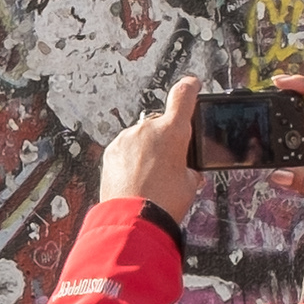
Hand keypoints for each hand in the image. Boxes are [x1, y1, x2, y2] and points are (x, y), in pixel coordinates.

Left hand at [100, 78, 206, 223]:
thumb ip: (189, 169)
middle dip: (166, 139)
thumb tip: (187, 172)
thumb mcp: (189, 184)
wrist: (134, 219)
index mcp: (173, 131)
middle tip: (169, 163)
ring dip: (147, 150)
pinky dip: (131, 158)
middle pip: (161, 124)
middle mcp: (148, 128)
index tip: (191, 84)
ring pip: (142, 137)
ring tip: (150, 177)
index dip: (189, 87)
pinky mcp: (111, 151)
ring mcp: (127, 138)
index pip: (183, 95)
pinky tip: (135, 178)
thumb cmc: (163, 202)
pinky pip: (126, 148)